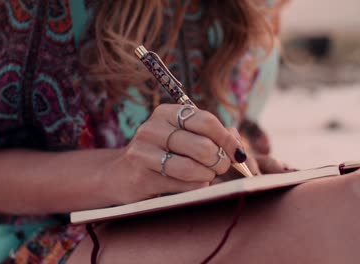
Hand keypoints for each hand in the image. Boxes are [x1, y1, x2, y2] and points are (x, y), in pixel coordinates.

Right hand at [110, 104, 245, 204]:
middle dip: (219, 161)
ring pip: (192, 167)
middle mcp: (152, 129)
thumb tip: (237, 143)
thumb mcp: (182, 135)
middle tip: (220, 167)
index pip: (206, 121)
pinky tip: (194, 184)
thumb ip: (212, 135)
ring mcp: (144, 153)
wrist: (121, 173)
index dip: (227, 139)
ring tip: (208, 176)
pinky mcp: (142, 177)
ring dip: (207, 176)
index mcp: (165, 113)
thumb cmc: (161, 152)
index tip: (238, 153)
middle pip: (202, 146)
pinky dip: (195, 187)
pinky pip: (181, 185)